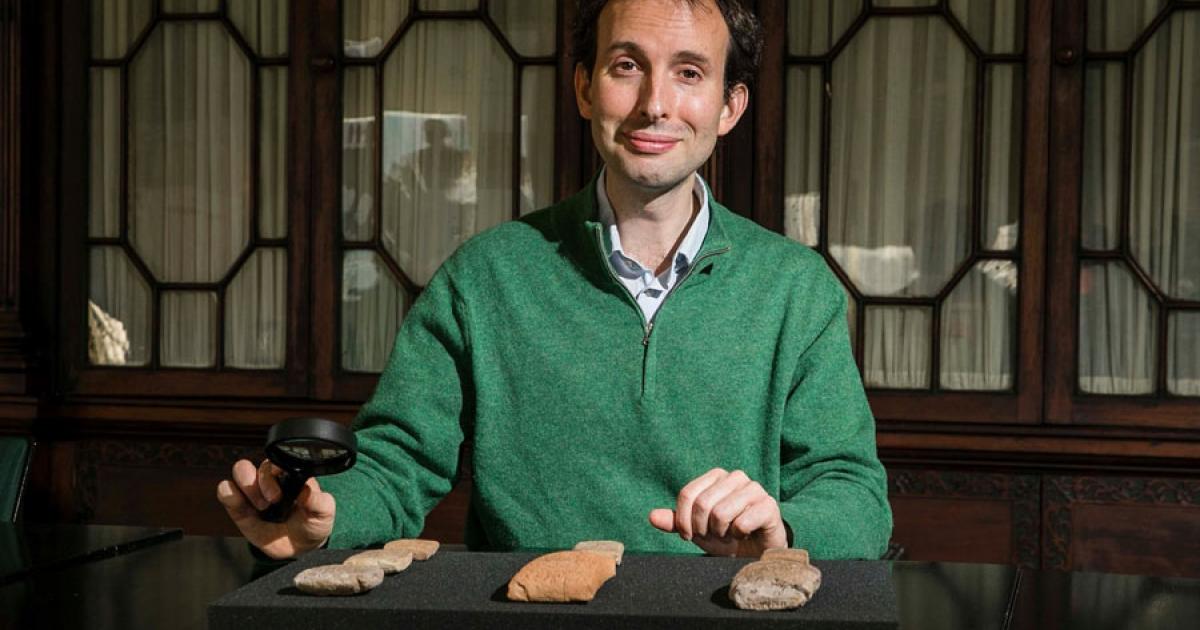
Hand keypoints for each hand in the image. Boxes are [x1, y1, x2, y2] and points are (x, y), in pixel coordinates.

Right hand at [215, 459, 335, 559]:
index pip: (277, 460)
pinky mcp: (240, 508)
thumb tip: (308, 492)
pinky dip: (228, 496)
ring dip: (246, 488)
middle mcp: (270, 479)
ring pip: (239, 471)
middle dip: (259, 482)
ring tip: (261, 508)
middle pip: (256, 462)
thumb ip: (320, 502)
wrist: (301, 546)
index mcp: (290, 474)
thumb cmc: (313, 522)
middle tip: (272, 501)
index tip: (280, 494)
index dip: (276, 471)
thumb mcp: (324, 513)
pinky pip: (226, 492)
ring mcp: (253, 492)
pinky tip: (240, 506)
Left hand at [649, 468, 787, 556]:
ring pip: (721, 513)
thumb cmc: (725, 537)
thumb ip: (675, 522)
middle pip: (703, 504)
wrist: (755, 552)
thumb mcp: (696, 530)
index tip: (688, 535)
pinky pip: (742, 522)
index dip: (683, 521)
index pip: (687, 494)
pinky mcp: (768, 505)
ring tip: (729, 534)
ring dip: (721, 533)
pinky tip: (745, 534)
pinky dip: (739, 535)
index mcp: (716, 476)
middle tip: (714, 535)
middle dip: (703, 529)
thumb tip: (652, 516)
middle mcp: (735, 477)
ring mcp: (754, 489)